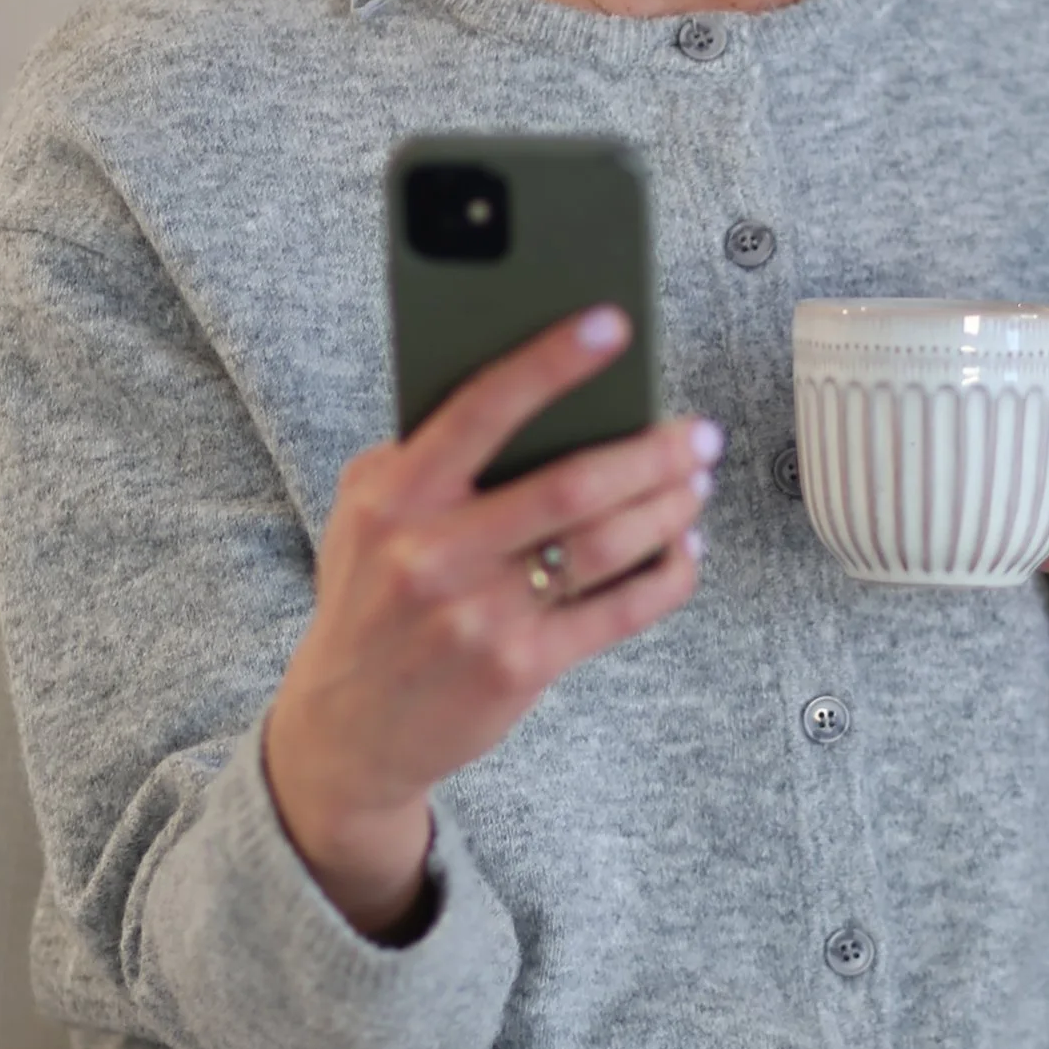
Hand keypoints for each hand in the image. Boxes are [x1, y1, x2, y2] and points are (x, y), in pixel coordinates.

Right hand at [263, 306, 715, 934]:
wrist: (349, 725)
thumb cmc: (373, 595)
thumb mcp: (367, 512)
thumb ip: (427, 454)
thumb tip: (539, 391)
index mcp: (393, 497)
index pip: (480, 408)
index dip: (551, 361)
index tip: (611, 324)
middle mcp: (432, 554)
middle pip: (570, 484)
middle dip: (652, 450)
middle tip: (698, 431)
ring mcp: (478, 616)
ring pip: (605, 544)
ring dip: (669, 507)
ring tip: (695, 482)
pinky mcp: (518, 668)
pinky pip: (618, 610)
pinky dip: (666, 574)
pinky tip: (683, 549)